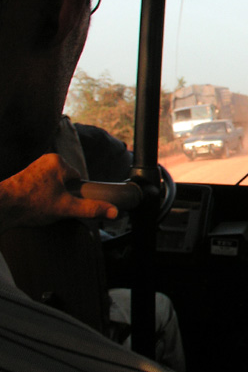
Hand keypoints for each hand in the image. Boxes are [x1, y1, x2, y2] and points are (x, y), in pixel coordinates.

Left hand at [0, 153, 117, 232]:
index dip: (74, 193)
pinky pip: (39, 186)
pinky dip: (38, 196)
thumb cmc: (31, 204)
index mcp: (57, 162)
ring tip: (40, 207)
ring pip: (51, 184)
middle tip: (52, 207)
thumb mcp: (66, 208)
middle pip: (64, 181)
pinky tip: (32, 205)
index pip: (76, 178)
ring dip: (50, 196)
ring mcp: (32, 167)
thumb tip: (113, 211)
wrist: (0, 208)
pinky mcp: (21, 176)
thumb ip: (91, 208)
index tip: (66, 203)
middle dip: (61, 195)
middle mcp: (44, 160)